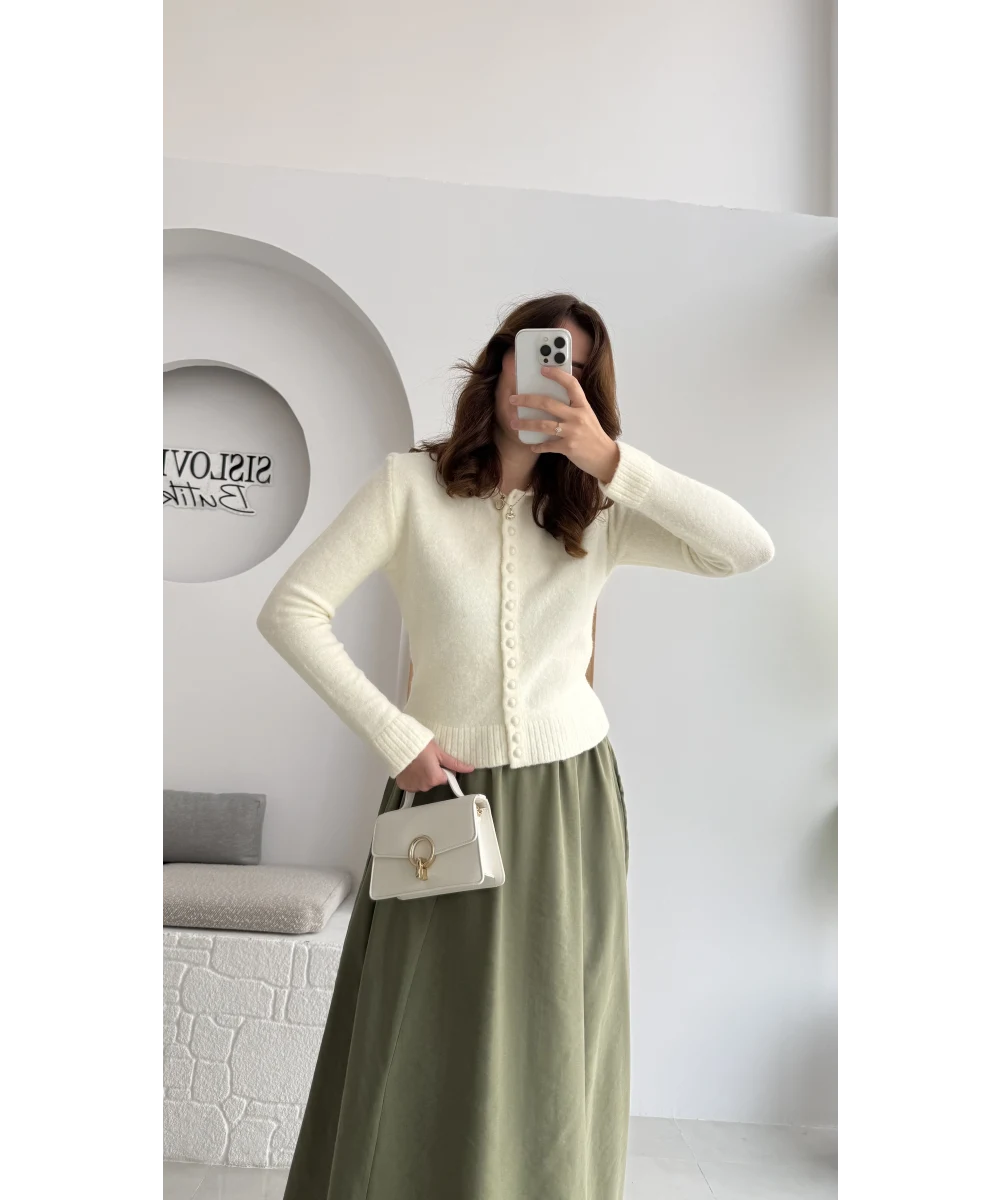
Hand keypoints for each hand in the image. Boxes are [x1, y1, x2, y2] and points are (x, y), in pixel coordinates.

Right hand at [396, 740, 475, 793]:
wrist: (399, 743)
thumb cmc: (420, 746)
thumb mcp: (439, 753)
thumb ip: (454, 763)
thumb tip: (470, 769)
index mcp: (435, 779)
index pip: (444, 778)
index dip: (442, 769)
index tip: (436, 761)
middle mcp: (424, 786)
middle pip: (433, 781)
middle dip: (431, 772)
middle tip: (426, 760)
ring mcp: (412, 787)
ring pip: (422, 783)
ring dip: (421, 776)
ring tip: (416, 763)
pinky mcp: (403, 785)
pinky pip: (411, 784)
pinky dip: (411, 778)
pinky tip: (409, 768)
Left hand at [510, 366, 619, 483]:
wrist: (605, 457)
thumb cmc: (593, 435)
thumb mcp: (587, 416)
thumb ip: (573, 407)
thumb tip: (551, 400)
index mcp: (583, 406)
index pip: (571, 384)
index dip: (557, 375)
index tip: (543, 370)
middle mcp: (578, 416)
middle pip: (547, 403)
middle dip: (527, 400)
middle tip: (513, 399)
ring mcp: (572, 432)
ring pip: (542, 424)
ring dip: (525, 424)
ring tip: (513, 423)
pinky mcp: (568, 447)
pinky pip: (547, 445)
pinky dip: (537, 446)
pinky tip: (531, 445)